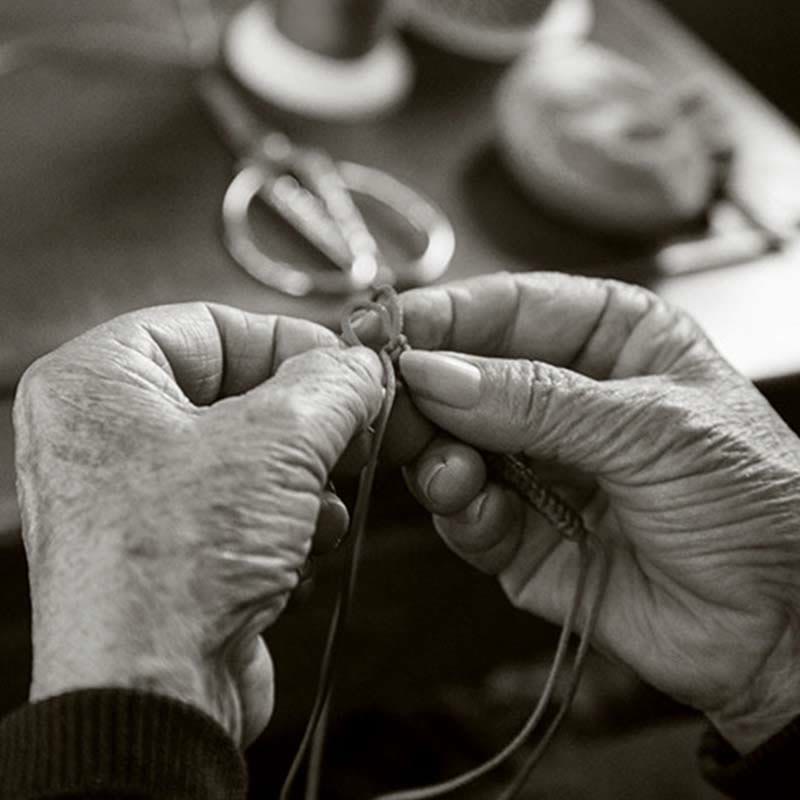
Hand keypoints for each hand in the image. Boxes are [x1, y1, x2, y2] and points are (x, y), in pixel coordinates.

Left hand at [14, 303, 382, 745]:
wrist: (155, 696)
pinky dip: (284, 520)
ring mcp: (135, 494)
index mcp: (99, 380)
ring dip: (302, 478)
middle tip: (357, 427)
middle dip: (305, 422)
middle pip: (235, 392)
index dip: (289, 340)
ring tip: (319, 503)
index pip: (211, 325)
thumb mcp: (279, 443)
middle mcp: (106, 433)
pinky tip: (301, 546)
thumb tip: (362, 365)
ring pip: (249, 453)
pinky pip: (241, 504)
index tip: (348, 364)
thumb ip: (333, 383)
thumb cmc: (179, 561)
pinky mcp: (170, 548)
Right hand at [394, 272, 799, 753]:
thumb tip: (435, 371)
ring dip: (439, 458)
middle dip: (426, 393)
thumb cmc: (756, 501)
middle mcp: (562, 397)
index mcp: (607, 339)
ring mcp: (537, 465)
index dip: (441, 316)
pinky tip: (484, 514)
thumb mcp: (651, 427)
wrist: (781, 627)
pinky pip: (465, 512)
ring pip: (450, 445)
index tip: (383, 329)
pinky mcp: (520, 532)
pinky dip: (462, 513)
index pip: (505, 309)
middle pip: (462, 376)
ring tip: (453, 473)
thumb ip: (535, 399)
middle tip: (392, 404)